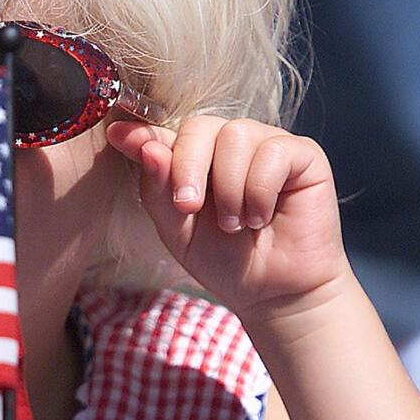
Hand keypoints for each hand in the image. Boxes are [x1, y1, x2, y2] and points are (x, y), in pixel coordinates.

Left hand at [107, 116, 348, 320]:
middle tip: (189, 208)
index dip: (142, 132)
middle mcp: (228, 145)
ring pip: (236, 135)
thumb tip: (146, 147)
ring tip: (235, 224)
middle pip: (199, 126)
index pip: (165, 133)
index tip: (117, 136)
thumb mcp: (178, 230)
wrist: (272, 293)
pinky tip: (261, 218)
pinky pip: (274, 152)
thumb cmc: (225, 260)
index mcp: (194, 159)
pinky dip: (260, 190)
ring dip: (230, 188)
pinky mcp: (301, 155)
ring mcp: (265, 145)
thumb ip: (158, 190)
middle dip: (187, 166)